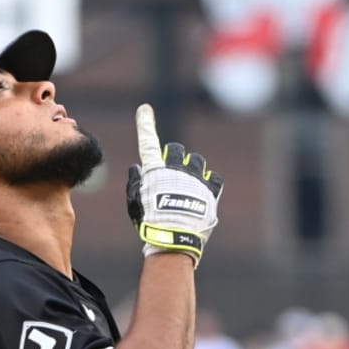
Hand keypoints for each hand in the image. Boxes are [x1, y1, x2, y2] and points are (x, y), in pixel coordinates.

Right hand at [126, 104, 222, 263]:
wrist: (174, 239)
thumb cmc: (149, 224)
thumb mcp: (134, 205)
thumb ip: (136, 184)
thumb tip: (138, 168)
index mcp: (154, 172)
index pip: (148, 142)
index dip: (145, 125)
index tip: (144, 109)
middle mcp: (175, 170)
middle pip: (177, 149)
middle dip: (175, 156)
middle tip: (172, 174)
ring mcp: (194, 178)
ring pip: (196, 161)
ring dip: (192, 168)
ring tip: (188, 187)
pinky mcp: (210, 189)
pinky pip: (213, 177)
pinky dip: (208, 182)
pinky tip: (203, 193)